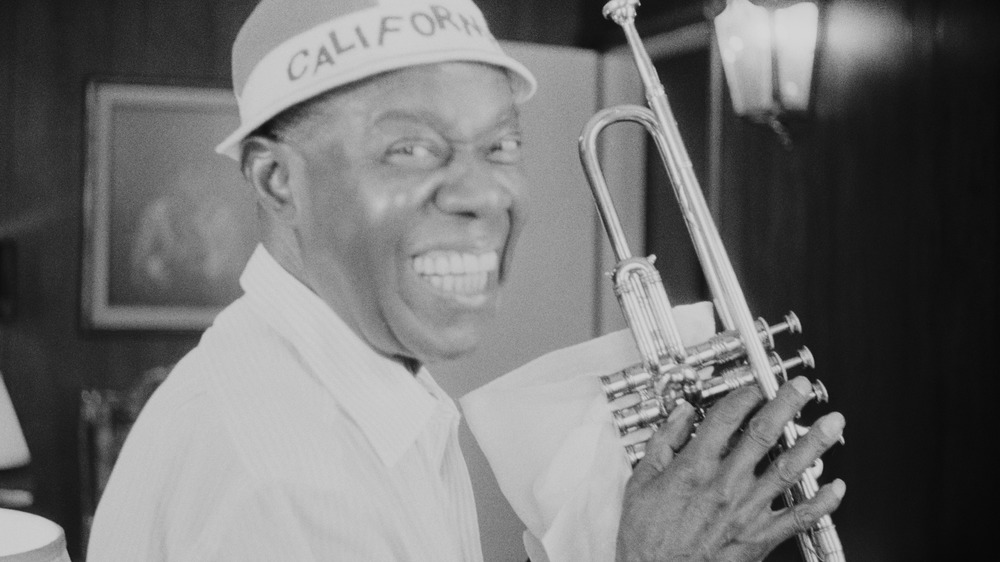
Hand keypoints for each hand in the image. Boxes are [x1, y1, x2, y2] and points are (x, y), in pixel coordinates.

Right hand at [616, 376, 845, 561]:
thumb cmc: (648, 537)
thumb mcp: (641, 481)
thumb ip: (662, 443)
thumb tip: (680, 415)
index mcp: (695, 468)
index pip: (726, 418)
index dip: (744, 395)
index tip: (754, 387)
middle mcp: (725, 485)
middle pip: (763, 434)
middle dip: (786, 405)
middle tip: (801, 388)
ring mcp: (746, 511)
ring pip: (789, 470)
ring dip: (813, 444)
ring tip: (831, 425)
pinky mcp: (759, 538)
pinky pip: (798, 518)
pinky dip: (821, 503)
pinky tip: (836, 488)